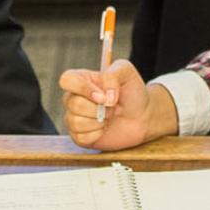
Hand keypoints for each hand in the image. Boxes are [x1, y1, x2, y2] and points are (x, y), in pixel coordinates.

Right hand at [58, 59, 177, 149]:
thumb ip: (111, 75)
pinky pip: (80, 138)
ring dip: (99, 122)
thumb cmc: (132, 92)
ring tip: (109, 117)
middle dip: (98, 108)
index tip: (103, 96)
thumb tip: (104, 97)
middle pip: (73, 104)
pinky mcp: (79, 136)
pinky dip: (97, 134)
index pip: (66, 80)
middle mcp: (73, 98)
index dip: (83, 89)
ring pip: (76, 122)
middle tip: (112, 107)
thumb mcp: (126, 72)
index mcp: (81, 79)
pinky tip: (104, 129)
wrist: (143, 116)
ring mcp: (74, 117)